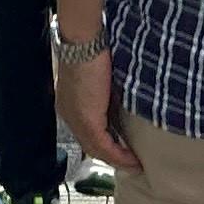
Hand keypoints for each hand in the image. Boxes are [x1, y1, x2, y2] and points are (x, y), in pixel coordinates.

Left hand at [56, 48, 139, 175]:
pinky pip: (104, 146)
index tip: (123, 149)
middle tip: (132, 162)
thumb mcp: (100, 75)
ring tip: (135, 164)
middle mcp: (68, 114)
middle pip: (90, 144)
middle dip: (111, 155)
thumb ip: (105, 91)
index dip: (104, 142)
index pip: (86, 131)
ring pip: (96, 149)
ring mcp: (75, 118)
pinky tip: (133, 159)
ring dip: (117, 159)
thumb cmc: (94, 47)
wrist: (85, 39)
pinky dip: (119, 155)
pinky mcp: (87, 119)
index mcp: (69, 103)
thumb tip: (120, 101)